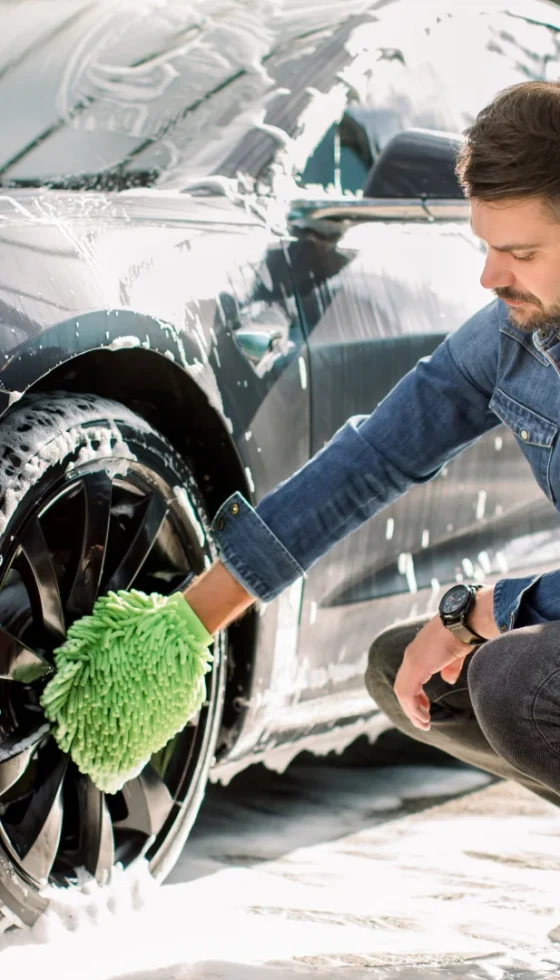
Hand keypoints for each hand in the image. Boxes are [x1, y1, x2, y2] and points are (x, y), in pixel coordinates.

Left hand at [393, 587, 497, 730]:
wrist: (467, 620)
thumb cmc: (464, 632)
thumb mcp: (455, 654)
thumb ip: (449, 667)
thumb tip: (447, 680)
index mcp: (419, 652)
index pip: (409, 678)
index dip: (415, 695)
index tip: (425, 707)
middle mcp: (411, 655)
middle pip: (403, 686)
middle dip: (411, 706)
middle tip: (423, 721)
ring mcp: (412, 659)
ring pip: (403, 692)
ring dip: (412, 711)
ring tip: (424, 723)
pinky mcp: (416, 665)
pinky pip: (407, 693)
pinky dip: (413, 708)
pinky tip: (424, 717)